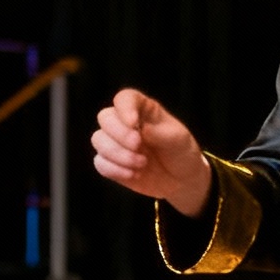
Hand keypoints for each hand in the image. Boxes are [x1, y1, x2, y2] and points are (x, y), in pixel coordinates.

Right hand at [92, 89, 212, 217]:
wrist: (181, 180)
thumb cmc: (181, 153)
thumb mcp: (179, 140)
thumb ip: (160, 133)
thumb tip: (142, 129)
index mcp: (143, 110)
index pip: (125, 99)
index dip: (125, 108)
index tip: (134, 122)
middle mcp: (125, 123)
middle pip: (105, 118)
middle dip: (119, 134)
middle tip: (138, 146)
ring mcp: (116, 143)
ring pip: (98, 140)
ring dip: (118, 154)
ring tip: (142, 164)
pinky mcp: (111, 163)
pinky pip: (100, 163)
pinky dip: (115, 170)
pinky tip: (133, 174)